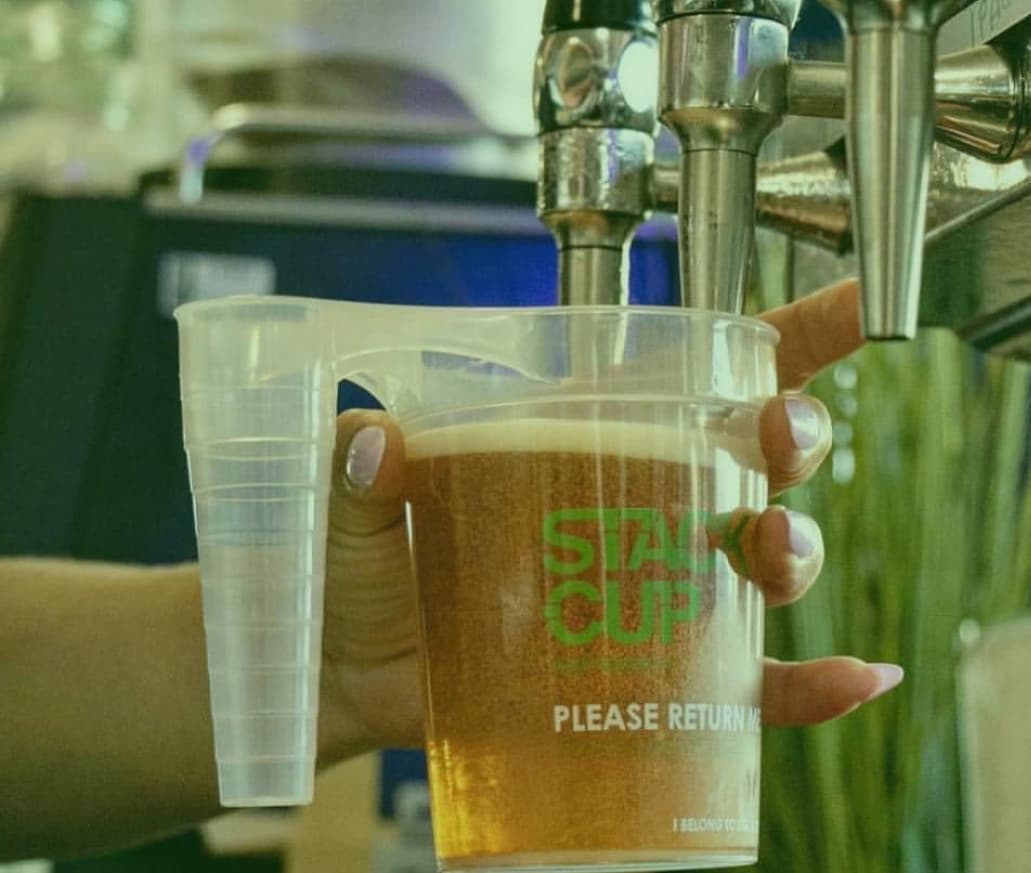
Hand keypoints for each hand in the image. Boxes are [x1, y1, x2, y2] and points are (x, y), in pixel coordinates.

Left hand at [316, 278, 902, 759]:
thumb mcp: (358, 503)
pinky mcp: (647, 677)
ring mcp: (650, 594)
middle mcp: (636, 508)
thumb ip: (363, 467)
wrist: (349, 670)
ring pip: (759, 561)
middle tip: (779, 439)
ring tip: (770, 550)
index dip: (784, 341)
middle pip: (751, 459)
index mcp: (582, 442)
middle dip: (791, 436)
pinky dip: (803, 685)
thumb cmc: (361, 570)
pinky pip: (745, 683)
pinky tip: (848, 682)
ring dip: (794, 547)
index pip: (696, 377)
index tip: (855, 309)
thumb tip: (374, 441)